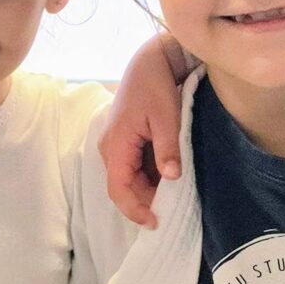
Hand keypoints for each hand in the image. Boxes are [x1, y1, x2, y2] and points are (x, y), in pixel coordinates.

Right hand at [103, 34, 190, 226]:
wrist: (149, 61)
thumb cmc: (156, 85)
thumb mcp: (167, 116)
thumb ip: (167, 148)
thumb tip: (171, 178)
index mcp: (116, 144)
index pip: (118, 189)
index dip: (135, 210)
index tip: (156, 222)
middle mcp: (110, 148)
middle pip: (123, 187)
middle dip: (145, 202)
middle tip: (172, 212)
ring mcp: (116, 145)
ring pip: (129, 179)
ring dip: (149, 190)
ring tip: (174, 198)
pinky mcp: (125, 141)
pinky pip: (134, 167)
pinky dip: (150, 177)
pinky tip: (170, 179)